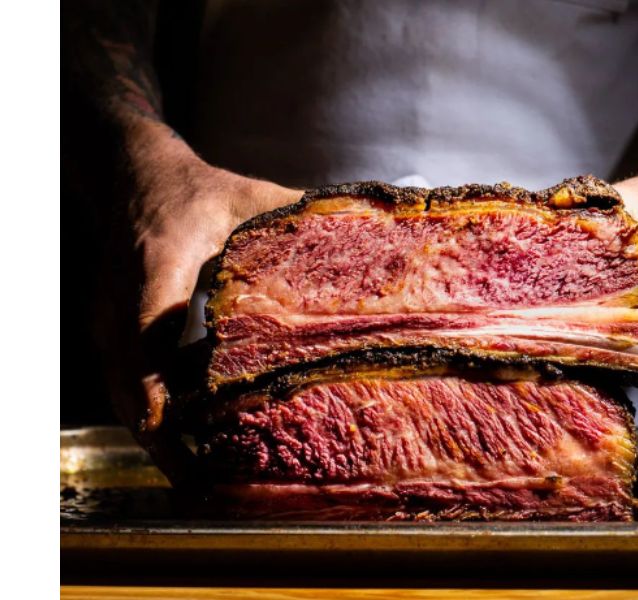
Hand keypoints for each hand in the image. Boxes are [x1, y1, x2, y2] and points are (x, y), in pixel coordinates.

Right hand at [96, 118, 301, 485]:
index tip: (177, 432)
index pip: (145, 335)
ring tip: (200, 481)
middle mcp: (121, 303)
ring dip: (158, 438)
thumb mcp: (249, 197)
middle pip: (128, 385)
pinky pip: (129, 386)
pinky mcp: (113, 334)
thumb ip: (301, 217)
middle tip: (205, 485)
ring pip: (125, 395)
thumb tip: (370, 231)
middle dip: (162, 439)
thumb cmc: (196, 190)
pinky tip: (192, 444)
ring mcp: (110, 322)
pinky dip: (156, 418)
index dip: (157, 389)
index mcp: (156, 266)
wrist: (131, 177)